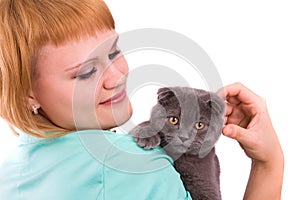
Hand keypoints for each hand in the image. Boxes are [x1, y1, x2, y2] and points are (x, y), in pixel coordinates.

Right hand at [217, 82, 283, 199]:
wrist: (267, 156)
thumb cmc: (266, 146)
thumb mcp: (252, 139)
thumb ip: (237, 133)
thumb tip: (224, 129)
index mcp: (256, 104)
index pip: (239, 89)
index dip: (226, 90)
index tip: (215, 97)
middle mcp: (248, 106)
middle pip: (229, 95)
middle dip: (219, 102)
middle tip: (212, 111)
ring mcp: (240, 112)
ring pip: (224, 106)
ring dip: (218, 114)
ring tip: (217, 123)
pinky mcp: (234, 120)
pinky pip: (223, 116)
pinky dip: (218, 120)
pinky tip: (218, 127)